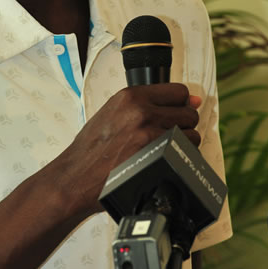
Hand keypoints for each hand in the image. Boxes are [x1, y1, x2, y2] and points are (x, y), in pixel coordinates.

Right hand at [53, 83, 200, 218]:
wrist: (76, 177)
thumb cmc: (91, 150)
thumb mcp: (113, 114)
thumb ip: (147, 104)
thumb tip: (191, 100)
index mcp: (130, 96)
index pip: (178, 91)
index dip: (180, 104)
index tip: (175, 112)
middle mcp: (141, 111)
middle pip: (188, 113)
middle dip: (183, 125)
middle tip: (165, 135)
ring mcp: (149, 134)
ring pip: (191, 134)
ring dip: (183, 143)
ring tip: (161, 149)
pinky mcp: (155, 155)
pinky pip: (185, 153)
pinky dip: (179, 158)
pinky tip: (161, 160)